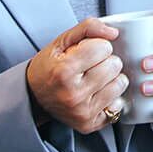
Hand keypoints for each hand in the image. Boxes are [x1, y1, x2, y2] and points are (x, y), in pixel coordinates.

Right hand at [25, 17, 124, 133]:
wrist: (32, 98)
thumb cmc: (49, 67)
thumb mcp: (61, 42)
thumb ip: (88, 28)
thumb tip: (114, 32)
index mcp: (63, 71)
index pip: (104, 47)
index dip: (96, 46)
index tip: (85, 52)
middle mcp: (73, 94)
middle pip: (115, 65)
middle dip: (105, 61)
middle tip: (89, 66)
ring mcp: (82, 112)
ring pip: (120, 83)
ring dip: (111, 78)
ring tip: (94, 79)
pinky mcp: (89, 124)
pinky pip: (119, 104)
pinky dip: (111, 97)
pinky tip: (96, 94)